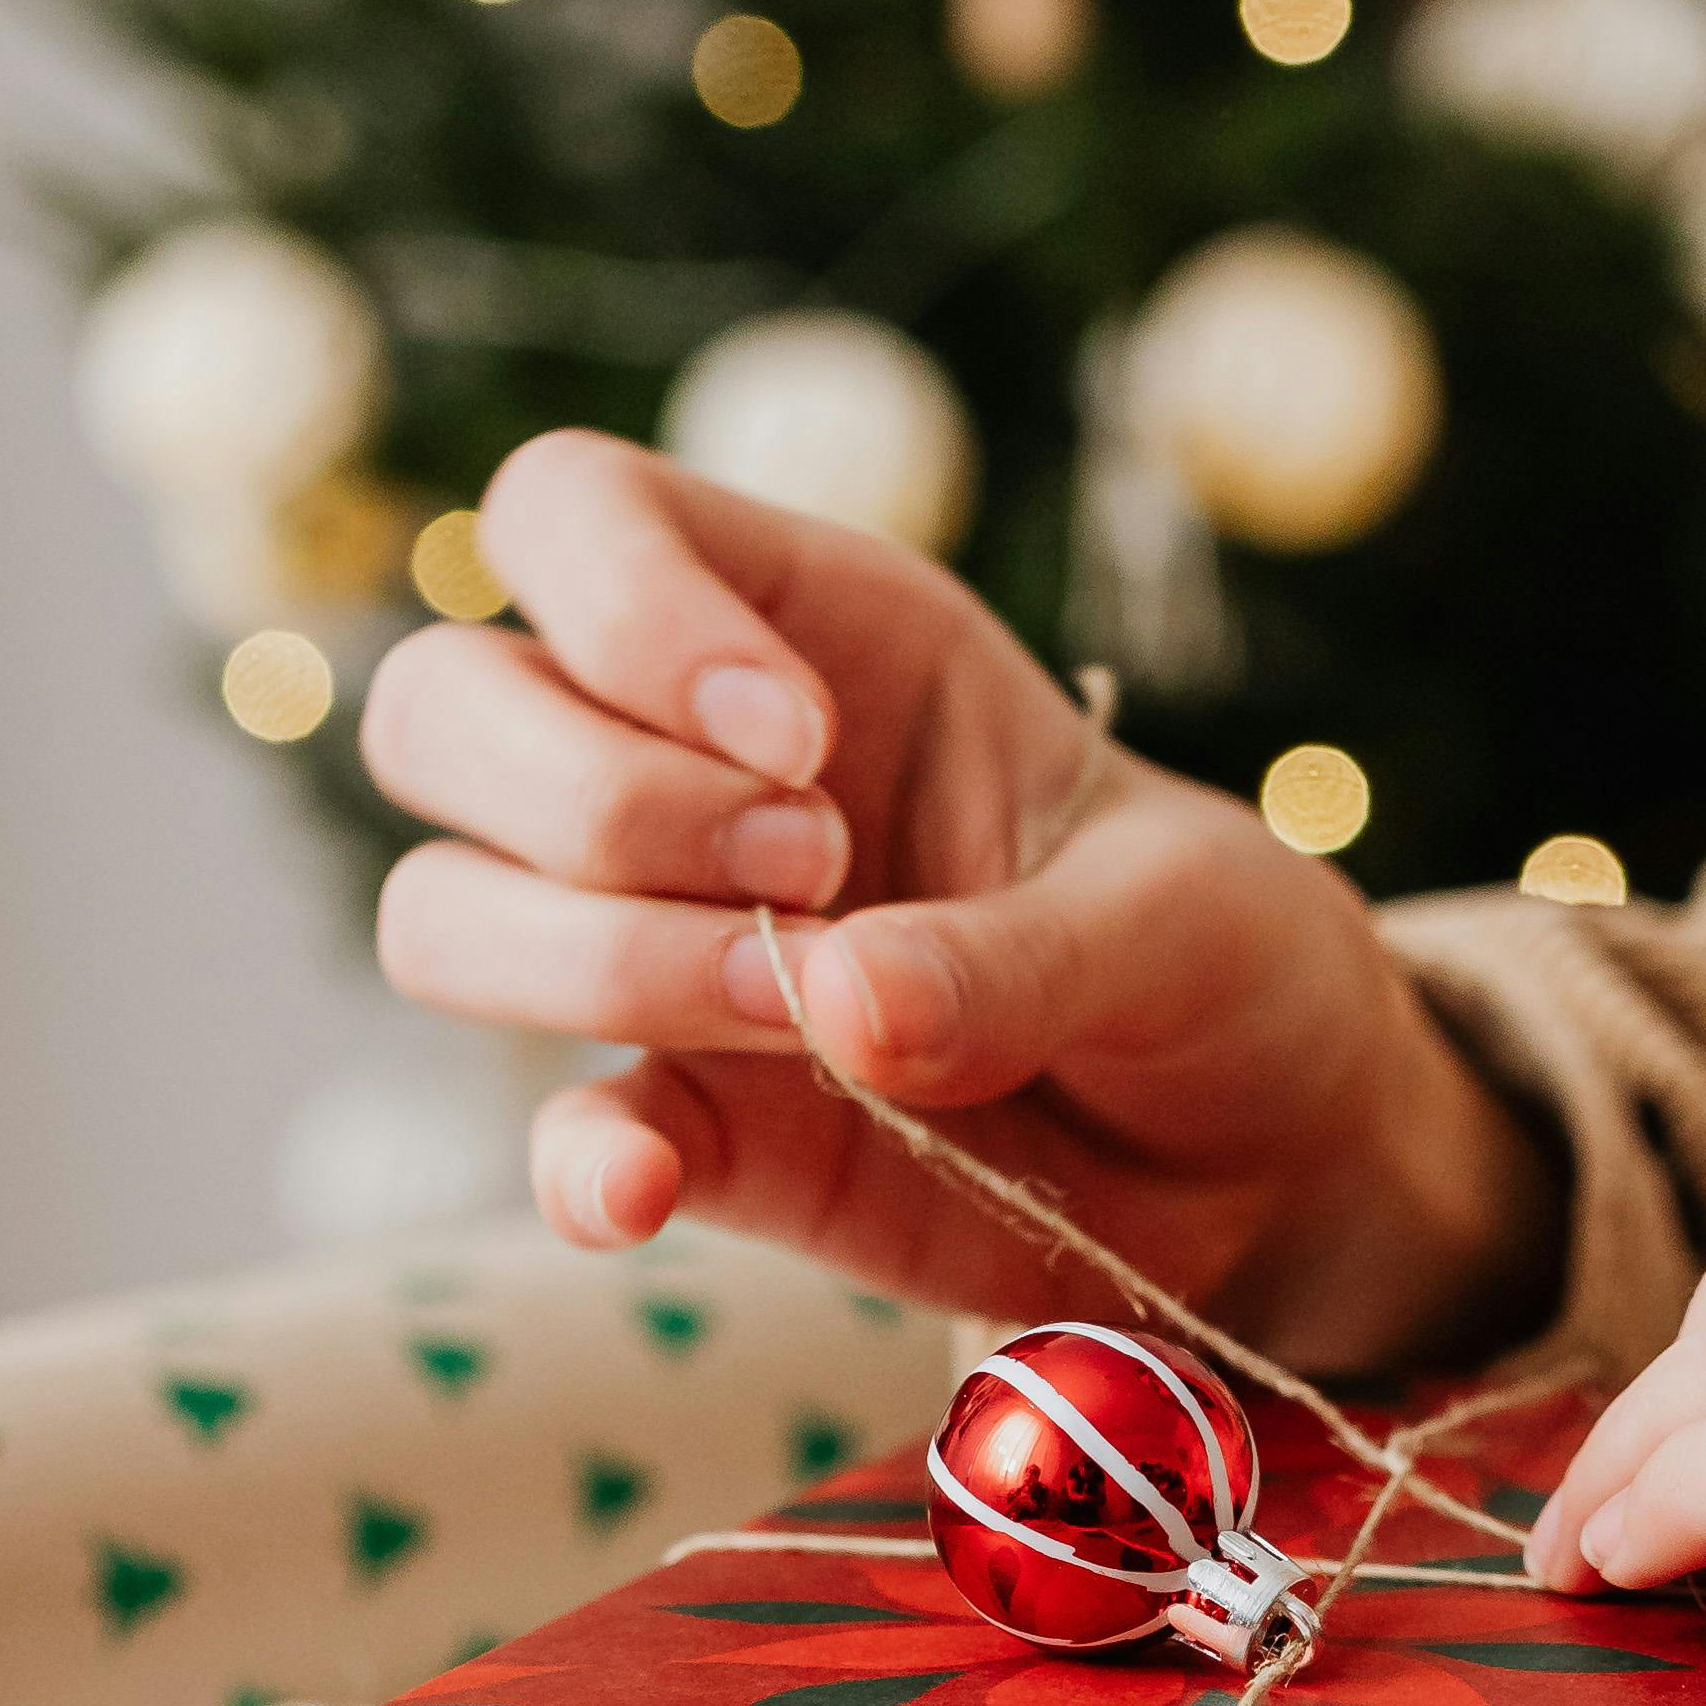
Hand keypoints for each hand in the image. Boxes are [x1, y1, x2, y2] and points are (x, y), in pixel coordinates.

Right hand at [361, 433, 1556, 1374]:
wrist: (1261, 1158)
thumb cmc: (1212, 956)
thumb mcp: (1174, 913)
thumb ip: (1020, 951)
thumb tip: (840, 1008)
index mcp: (806, 631)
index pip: (571, 512)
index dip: (623, 602)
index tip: (794, 735)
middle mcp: (684, 773)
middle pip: (443, 707)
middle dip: (599, 796)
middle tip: (818, 868)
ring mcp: (663, 952)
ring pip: (445, 914)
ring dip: (593, 960)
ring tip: (804, 1015)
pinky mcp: (694, 1128)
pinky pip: (562, 1136)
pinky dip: (578, 1164)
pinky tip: (641, 1194)